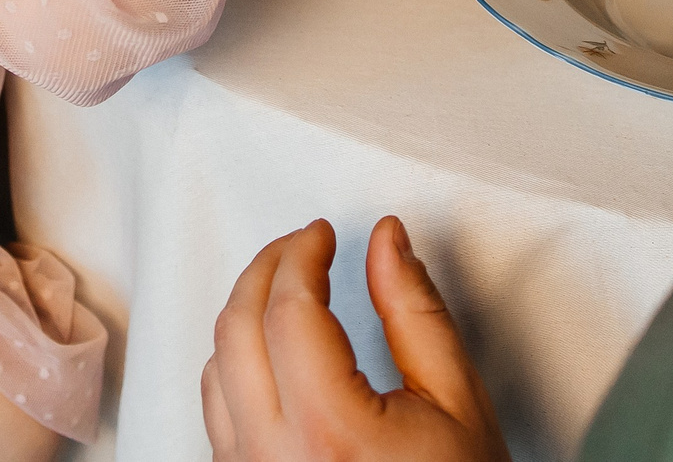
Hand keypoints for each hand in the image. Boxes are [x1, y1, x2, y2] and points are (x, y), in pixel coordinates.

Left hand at [204, 217, 507, 461]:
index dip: (302, 255)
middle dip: (267, 271)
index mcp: (330, 432)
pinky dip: (236, 365)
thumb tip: (385, 241)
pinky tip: (274, 352)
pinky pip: (217, 414)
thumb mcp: (457, 402)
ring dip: (246, 317)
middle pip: (236, 330)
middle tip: (303, 247)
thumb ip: (415, 312)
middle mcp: (274, 459)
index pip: (289, 311)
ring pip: (214, 369)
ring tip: (290, 292)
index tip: (321, 234)